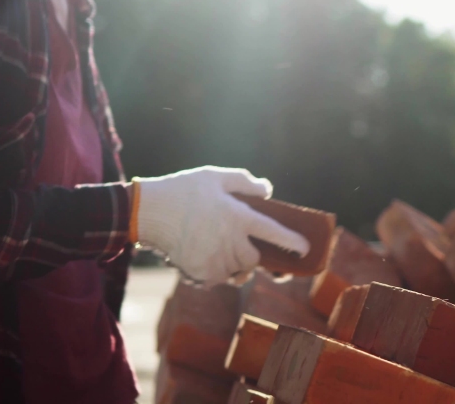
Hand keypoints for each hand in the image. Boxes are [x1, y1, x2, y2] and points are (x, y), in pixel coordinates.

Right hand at [129, 166, 308, 286]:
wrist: (147, 212)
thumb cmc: (183, 190)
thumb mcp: (215, 176)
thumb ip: (245, 182)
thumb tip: (267, 190)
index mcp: (239, 217)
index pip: (274, 233)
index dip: (293, 242)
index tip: (306, 250)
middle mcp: (231, 242)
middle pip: (255, 259)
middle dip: (253, 255)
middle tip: (239, 245)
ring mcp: (216, 261)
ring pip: (237, 271)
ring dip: (234, 264)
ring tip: (215, 248)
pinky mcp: (201, 275)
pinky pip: (218, 279)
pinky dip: (215, 271)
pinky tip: (201, 255)